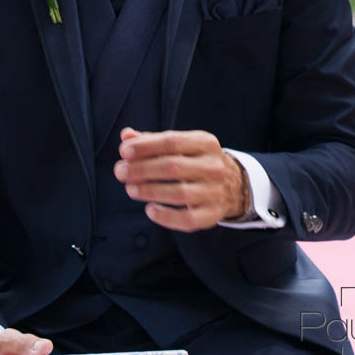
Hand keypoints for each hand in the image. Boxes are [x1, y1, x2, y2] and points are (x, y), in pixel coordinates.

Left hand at [114, 127, 248, 230]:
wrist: (234, 185)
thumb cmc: (197, 162)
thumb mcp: (182, 145)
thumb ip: (153, 140)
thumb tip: (126, 135)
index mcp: (206, 143)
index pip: (172, 142)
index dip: (145, 147)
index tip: (124, 152)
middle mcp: (213, 166)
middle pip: (173, 167)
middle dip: (141, 169)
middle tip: (120, 172)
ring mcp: (215, 192)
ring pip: (179, 193)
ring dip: (149, 191)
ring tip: (130, 189)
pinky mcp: (212, 214)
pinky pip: (187, 219)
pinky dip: (165, 216)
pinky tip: (150, 209)